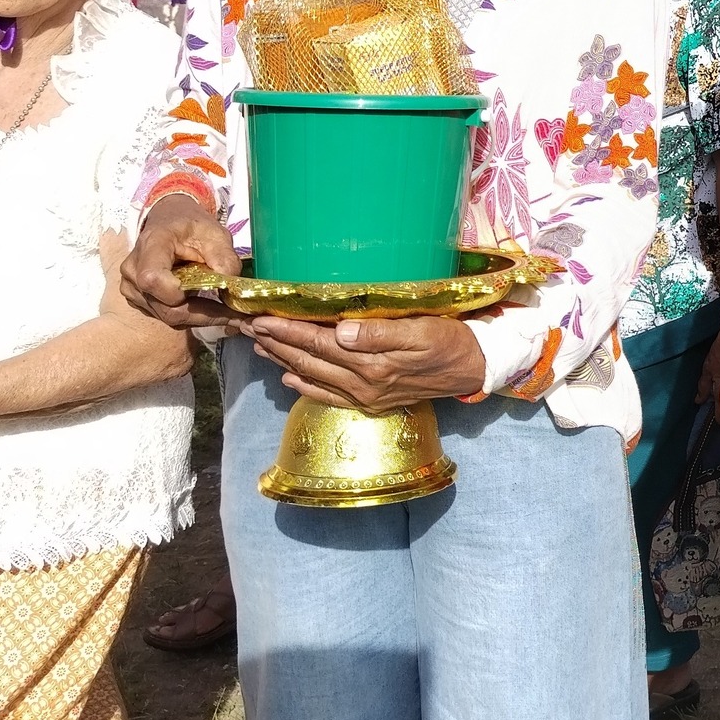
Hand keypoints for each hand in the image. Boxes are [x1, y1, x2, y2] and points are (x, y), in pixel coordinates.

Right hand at [121, 194, 242, 329]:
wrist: (170, 222)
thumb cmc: (192, 226)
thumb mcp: (215, 234)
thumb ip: (225, 259)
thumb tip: (230, 289)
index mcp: (151, 245)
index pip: (152, 279)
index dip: (181, 294)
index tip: (214, 290)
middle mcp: (134, 269)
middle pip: (165, 308)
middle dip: (203, 314)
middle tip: (234, 313)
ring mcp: (131, 287)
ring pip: (167, 316)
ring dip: (199, 316)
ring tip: (224, 308)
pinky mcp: (137, 299)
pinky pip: (164, 316)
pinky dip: (190, 315)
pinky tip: (206, 305)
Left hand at [244, 315, 487, 411]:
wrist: (473, 369)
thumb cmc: (450, 339)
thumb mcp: (421, 330)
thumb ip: (379, 333)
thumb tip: (340, 332)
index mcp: (372, 363)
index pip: (318, 344)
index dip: (287, 330)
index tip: (260, 316)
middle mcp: (362, 383)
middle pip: (309, 361)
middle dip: (276, 343)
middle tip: (247, 326)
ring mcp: (365, 396)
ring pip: (313, 377)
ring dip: (283, 360)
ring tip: (259, 345)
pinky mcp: (371, 402)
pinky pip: (329, 396)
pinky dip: (305, 387)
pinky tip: (289, 377)